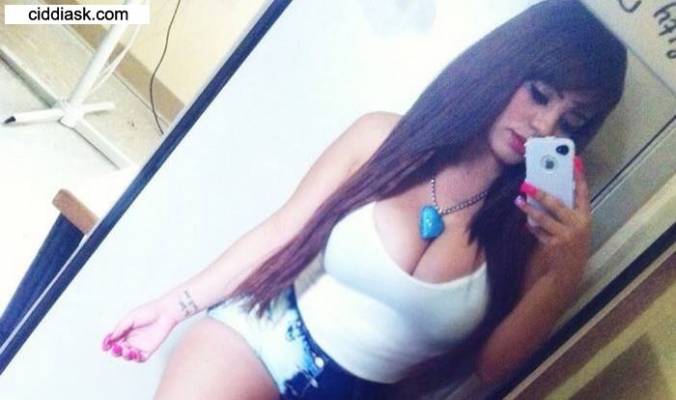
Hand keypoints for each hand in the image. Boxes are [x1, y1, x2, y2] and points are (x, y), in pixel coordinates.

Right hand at [101, 299, 179, 362]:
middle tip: (118, 348)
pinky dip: (136, 359)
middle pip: (119, 350)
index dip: (108, 345)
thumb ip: (121, 328)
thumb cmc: (149, 311)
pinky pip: (141, 358)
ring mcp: (140, 345)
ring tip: (127, 350)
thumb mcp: (131, 317)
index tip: (105, 347)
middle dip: (116, 351)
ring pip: (128, 356)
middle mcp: (132, 339)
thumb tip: (111, 338)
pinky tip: (135, 353)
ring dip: (125, 356)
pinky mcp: (150, 349)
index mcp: (126, 331)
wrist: (166, 312)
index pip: (113, 341)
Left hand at [514, 156, 590, 286]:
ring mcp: (567, 235)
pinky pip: (539, 231)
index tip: (574, 162)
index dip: (579, 177)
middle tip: (527, 184)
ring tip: (518, 200)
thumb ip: (567, 211)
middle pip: (557, 204)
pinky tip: (525, 223)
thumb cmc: (572, 243)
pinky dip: (532, 227)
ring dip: (529, 209)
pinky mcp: (555, 244)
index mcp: (585, 216)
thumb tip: (549, 190)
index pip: (583, 193)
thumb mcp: (575, 226)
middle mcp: (578, 224)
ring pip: (544, 218)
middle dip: (541, 193)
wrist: (570, 271)